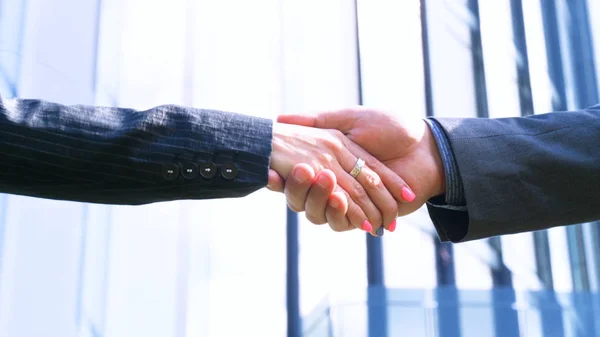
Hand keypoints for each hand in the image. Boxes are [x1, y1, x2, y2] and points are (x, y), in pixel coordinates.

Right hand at [275, 107, 445, 226]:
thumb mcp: (350, 117)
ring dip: (319, 200)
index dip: (291, 172)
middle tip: (300, 170)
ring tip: (324, 183)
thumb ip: (317, 120)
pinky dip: (341, 214)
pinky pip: (342, 221)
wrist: (425, 146)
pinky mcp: (364, 216)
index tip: (273, 171)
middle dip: (300, 186)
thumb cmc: (392, 127)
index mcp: (330, 159)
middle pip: (306, 194)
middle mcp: (336, 182)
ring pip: (319, 211)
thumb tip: (280, 119)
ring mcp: (349, 202)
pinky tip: (339, 201)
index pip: (303, 171)